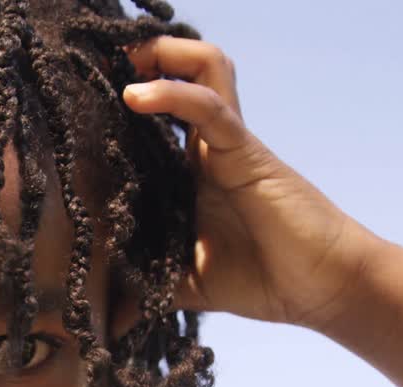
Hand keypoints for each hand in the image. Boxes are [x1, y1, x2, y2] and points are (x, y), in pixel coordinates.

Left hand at [119, 36, 388, 331]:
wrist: (321, 289)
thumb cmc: (262, 279)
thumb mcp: (186, 282)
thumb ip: (145, 285)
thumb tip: (103, 315)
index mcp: (192, 172)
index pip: (156, 117)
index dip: (125, 97)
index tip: (81, 97)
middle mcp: (208, 149)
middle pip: (182, 74)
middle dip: (145, 56)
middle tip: (100, 58)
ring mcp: (229, 144)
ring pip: (204, 70)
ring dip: (165, 54)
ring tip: (126, 55)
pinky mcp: (245, 151)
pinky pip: (210, 109)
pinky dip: (173, 94)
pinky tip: (135, 94)